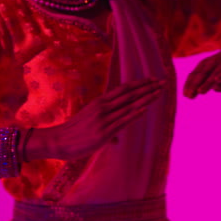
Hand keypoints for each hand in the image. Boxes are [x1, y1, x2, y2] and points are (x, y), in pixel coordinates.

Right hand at [22, 78, 168, 161]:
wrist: (57, 141)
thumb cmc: (73, 133)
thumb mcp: (89, 122)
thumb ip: (105, 126)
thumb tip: (116, 137)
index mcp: (99, 102)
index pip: (123, 89)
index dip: (139, 84)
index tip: (152, 79)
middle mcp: (103, 107)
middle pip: (129, 94)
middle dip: (147, 88)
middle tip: (162, 81)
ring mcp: (103, 119)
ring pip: (129, 106)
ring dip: (146, 98)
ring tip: (159, 92)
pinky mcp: (103, 132)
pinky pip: (122, 120)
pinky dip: (134, 113)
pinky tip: (145, 108)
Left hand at [183, 29, 220, 98]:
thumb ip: (218, 80)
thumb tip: (215, 88)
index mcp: (207, 64)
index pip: (195, 74)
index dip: (189, 84)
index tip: (184, 94)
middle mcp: (214, 63)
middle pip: (202, 75)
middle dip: (194, 85)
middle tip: (188, 96)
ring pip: (214, 74)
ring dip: (207, 83)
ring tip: (200, 91)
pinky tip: (216, 80)